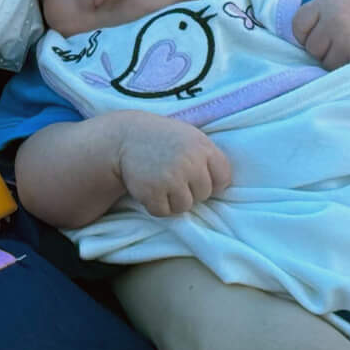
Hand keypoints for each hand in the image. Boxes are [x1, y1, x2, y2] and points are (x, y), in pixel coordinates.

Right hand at [115, 116, 229, 216]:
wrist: (125, 137)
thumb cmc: (163, 139)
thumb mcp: (191, 138)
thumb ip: (208, 158)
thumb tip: (224, 188)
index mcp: (203, 147)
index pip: (223, 179)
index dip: (212, 182)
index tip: (197, 176)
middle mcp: (190, 162)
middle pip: (204, 195)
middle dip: (190, 190)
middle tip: (173, 176)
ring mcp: (171, 178)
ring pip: (185, 206)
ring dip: (173, 200)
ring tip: (162, 182)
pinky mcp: (152, 192)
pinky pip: (164, 212)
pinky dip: (156, 205)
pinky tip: (150, 188)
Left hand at [292, 0, 349, 68]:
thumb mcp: (333, 2)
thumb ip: (313, 18)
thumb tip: (291, 48)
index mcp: (326, 1)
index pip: (297, 26)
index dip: (307, 33)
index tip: (323, 31)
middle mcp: (335, 18)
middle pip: (310, 47)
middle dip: (322, 48)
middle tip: (340, 40)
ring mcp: (347, 37)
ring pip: (323, 62)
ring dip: (333, 60)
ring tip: (348, 49)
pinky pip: (338, 70)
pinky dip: (344, 67)